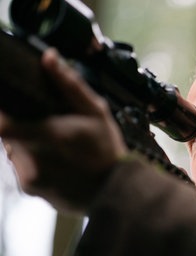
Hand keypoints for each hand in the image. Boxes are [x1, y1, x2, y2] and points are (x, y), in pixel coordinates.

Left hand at [0, 48, 127, 212]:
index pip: (1, 123)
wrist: (118, 193)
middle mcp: (33, 159)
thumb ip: (69, 84)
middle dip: (20, 125)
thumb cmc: (108, 151)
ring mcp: (30, 177)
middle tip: (45, 125)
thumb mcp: (96, 112)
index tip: (9, 105)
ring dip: (26, 143)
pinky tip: (57, 162)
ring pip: (13, 151)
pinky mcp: (32, 190)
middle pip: (6, 134)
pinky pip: (22, 169)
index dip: (1, 112)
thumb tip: (48, 57)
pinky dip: (33, 162)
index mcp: (46, 135)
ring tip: (55, 146)